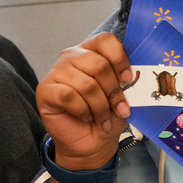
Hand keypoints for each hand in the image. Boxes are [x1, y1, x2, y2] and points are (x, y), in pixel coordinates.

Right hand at [36, 32, 132, 168]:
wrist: (92, 142)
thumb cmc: (107, 115)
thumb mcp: (124, 96)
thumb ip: (128, 82)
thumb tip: (137, 75)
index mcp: (92, 52)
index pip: (105, 40)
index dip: (119, 59)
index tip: (128, 79)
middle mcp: (72, 57)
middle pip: (99, 64)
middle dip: (113, 91)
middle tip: (119, 108)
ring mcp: (56, 72)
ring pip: (86, 84)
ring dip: (100, 106)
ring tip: (102, 117)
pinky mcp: (45, 90)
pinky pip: (69, 96)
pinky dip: (83, 110)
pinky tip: (85, 116)